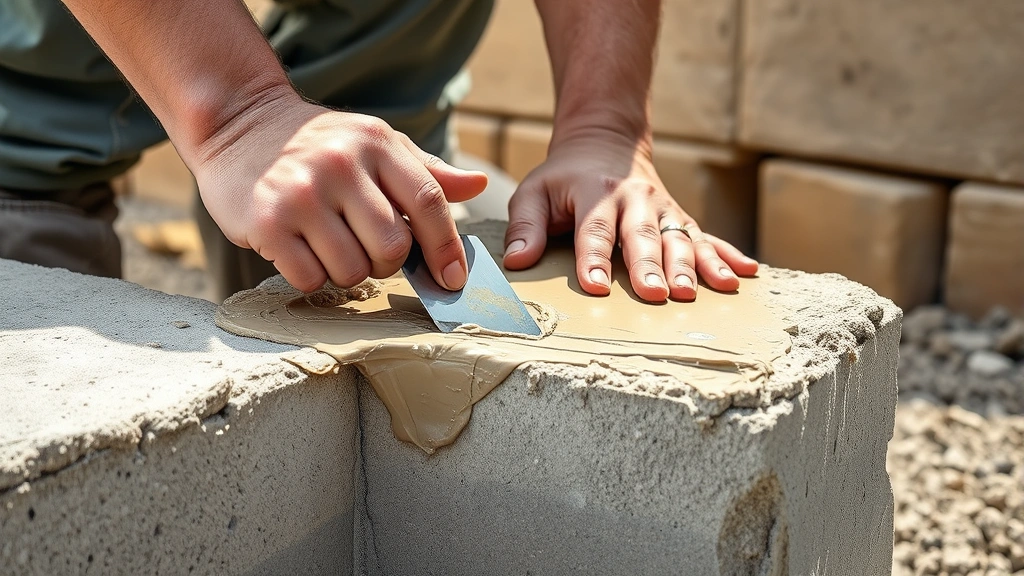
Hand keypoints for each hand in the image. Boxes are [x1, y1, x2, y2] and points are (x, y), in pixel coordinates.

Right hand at [191, 94, 487, 292]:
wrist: (238, 124)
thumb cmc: (318, 144)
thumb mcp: (374, 143)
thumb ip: (425, 171)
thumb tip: (477, 185)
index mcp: (376, 142)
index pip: (428, 202)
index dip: (447, 248)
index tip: (453, 279)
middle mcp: (340, 164)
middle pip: (393, 247)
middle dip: (387, 262)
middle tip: (366, 248)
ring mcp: (302, 193)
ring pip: (353, 270)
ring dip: (347, 271)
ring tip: (328, 243)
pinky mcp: (267, 221)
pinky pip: (310, 278)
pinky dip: (312, 276)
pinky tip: (300, 249)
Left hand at [502, 130, 757, 301]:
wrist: (605, 142)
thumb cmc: (562, 180)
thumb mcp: (534, 192)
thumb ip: (524, 225)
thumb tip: (517, 261)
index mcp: (595, 193)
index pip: (593, 230)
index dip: (594, 259)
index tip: (596, 287)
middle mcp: (635, 200)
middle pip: (643, 236)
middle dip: (651, 266)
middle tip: (656, 295)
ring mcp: (663, 209)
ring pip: (680, 238)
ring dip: (692, 267)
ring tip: (700, 293)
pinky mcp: (680, 219)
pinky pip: (708, 238)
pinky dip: (728, 256)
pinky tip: (747, 275)